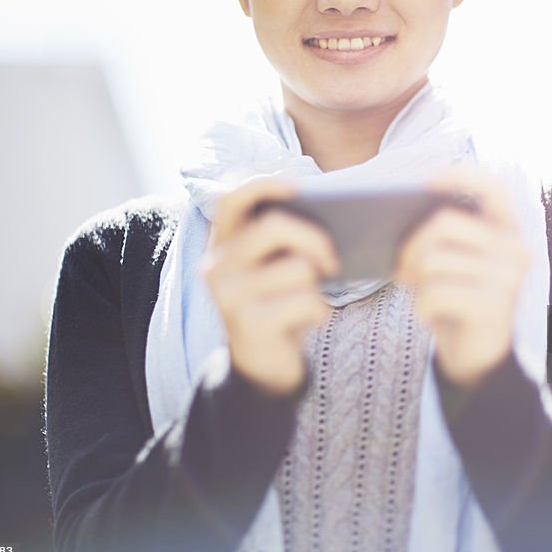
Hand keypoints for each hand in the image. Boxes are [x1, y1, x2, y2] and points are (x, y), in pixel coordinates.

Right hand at [200, 177, 338, 395]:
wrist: (265, 367)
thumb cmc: (280, 303)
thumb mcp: (278, 267)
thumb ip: (286, 239)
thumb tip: (335, 213)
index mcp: (223, 242)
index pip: (230, 196)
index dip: (262, 183)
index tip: (299, 187)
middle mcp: (215, 264)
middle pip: (273, 226)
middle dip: (315, 238)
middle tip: (333, 260)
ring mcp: (227, 295)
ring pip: (298, 267)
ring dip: (318, 284)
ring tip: (310, 298)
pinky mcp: (248, 324)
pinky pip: (307, 301)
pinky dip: (321, 311)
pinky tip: (311, 320)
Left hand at [395, 167, 528, 386]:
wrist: (479, 359)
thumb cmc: (458, 302)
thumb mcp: (453, 264)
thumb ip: (441, 238)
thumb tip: (398, 220)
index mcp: (508, 232)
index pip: (492, 186)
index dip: (459, 175)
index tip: (425, 181)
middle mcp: (515, 250)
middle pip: (445, 222)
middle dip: (411, 244)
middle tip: (400, 267)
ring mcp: (507, 278)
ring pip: (434, 260)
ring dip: (415, 282)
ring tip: (419, 294)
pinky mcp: (492, 307)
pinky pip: (435, 293)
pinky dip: (421, 308)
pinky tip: (429, 317)